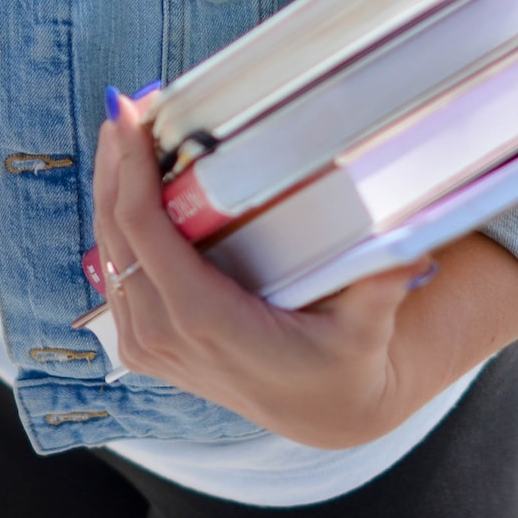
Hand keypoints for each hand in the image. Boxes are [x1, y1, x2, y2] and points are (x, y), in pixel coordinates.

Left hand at [92, 91, 517, 448]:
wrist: (323, 413)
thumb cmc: (344, 363)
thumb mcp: (367, 329)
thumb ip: (380, 287)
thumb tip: (410, 248)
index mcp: (205, 321)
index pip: (145, 233)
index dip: (131, 170)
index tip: (131, 116)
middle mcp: (164, 336)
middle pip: (115, 233)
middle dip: (115, 164)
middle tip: (126, 105)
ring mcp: (149, 344)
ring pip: (107, 252)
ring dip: (110, 188)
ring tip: (124, 130)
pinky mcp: (146, 345)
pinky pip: (115, 274)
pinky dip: (116, 223)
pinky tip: (127, 183)